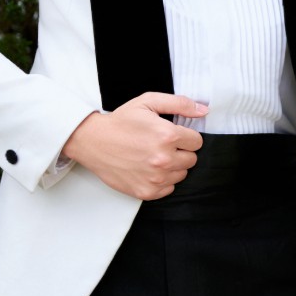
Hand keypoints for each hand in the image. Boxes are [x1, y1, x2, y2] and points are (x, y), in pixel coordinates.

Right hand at [63, 92, 207, 199]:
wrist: (92, 141)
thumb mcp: (148, 102)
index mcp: (168, 136)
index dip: (185, 137)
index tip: (172, 135)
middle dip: (180, 152)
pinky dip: (162, 181)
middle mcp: (164, 159)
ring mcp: (155, 178)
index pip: (197, 142)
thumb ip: (180, 104)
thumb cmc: (120, 121)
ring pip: (181, 175)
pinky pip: (169, 189)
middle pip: (192, 160)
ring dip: (172, 167)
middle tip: (161, 146)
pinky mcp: (146, 192)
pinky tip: (148, 169)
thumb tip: (203, 111)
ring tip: (153, 157)